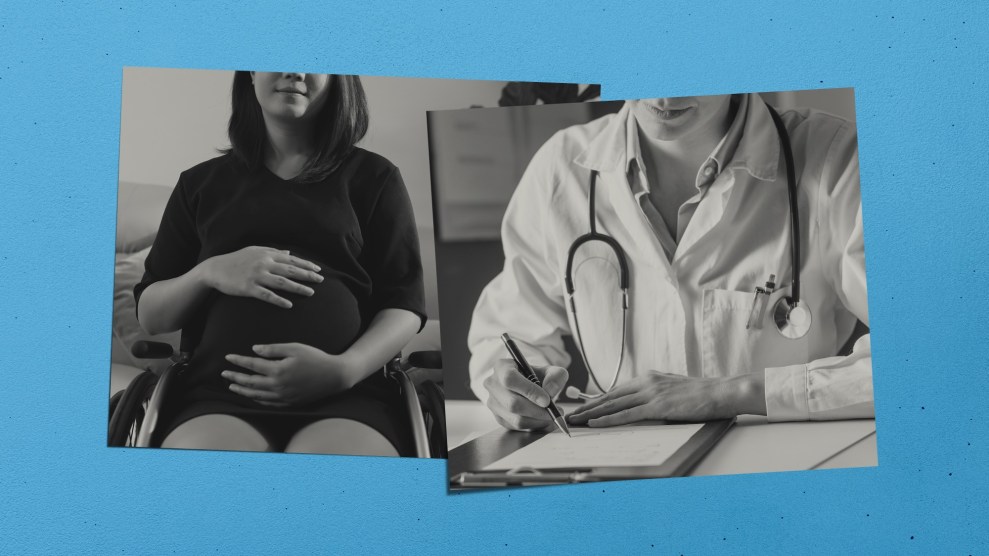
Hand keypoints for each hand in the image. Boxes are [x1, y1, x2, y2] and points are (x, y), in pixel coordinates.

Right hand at [202, 246, 322, 307]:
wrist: (215, 269)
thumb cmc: (236, 260)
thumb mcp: (254, 251)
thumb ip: (273, 251)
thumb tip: (289, 253)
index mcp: (266, 255)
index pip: (291, 260)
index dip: (306, 265)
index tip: (318, 270)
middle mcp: (263, 264)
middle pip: (290, 270)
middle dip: (307, 275)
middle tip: (321, 280)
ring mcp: (256, 276)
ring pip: (282, 283)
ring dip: (298, 288)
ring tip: (310, 293)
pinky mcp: (248, 288)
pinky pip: (267, 295)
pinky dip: (279, 300)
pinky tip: (289, 305)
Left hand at [222, 343, 355, 405]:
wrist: (334, 376)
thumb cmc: (316, 358)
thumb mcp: (295, 348)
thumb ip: (274, 349)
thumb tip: (255, 350)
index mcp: (278, 370)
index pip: (252, 365)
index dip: (239, 361)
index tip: (228, 357)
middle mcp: (278, 386)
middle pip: (250, 383)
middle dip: (235, 378)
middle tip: (224, 374)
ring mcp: (283, 396)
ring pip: (257, 395)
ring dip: (243, 391)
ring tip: (232, 387)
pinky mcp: (289, 402)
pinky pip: (268, 403)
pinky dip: (257, 399)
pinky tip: (252, 396)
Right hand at [483, 358, 567, 430]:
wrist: (526, 386)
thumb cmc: (536, 376)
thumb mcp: (549, 370)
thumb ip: (555, 376)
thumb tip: (550, 391)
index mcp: (501, 367)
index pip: (510, 379)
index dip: (529, 391)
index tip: (547, 400)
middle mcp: (493, 384)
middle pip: (513, 404)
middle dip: (537, 411)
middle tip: (555, 412)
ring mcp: (493, 403)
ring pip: (516, 419)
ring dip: (538, 420)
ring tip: (552, 415)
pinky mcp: (498, 418)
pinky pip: (517, 427)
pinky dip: (534, 426)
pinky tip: (543, 420)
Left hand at [566, 371, 760, 426]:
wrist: (721, 392)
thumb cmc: (701, 395)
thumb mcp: (673, 390)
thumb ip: (656, 394)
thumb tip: (643, 405)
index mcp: (649, 378)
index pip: (617, 391)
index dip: (597, 400)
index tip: (583, 408)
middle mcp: (646, 382)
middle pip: (609, 396)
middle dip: (587, 406)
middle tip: (570, 415)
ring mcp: (651, 393)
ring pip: (613, 404)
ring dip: (591, 413)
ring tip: (575, 420)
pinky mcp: (657, 406)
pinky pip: (627, 414)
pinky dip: (608, 419)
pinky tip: (595, 423)